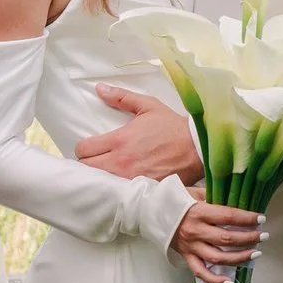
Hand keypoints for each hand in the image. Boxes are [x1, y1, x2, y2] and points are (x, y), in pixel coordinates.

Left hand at [76, 86, 203, 183]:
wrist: (198, 148)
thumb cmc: (173, 127)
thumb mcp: (148, 106)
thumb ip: (122, 97)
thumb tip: (99, 88)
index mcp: (119, 139)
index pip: (84, 149)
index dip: (83, 148)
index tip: (90, 148)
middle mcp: (121, 161)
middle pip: (86, 169)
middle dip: (87, 164)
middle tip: (96, 161)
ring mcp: (130, 179)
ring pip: (99, 183)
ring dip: (98, 178)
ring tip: (105, 173)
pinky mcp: (140, 190)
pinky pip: (118, 194)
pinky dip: (115, 190)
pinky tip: (119, 185)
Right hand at [171, 201, 262, 282]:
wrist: (151, 212)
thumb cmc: (176, 200)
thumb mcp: (194, 192)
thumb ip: (214, 197)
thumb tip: (237, 201)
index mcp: (199, 212)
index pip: (228, 216)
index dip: (247, 219)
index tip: (261, 219)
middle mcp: (195, 231)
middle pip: (227, 239)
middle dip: (249, 238)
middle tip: (263, 236)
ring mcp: (191, 246)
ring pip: (218, 258)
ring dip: (240, 257)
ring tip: (255, 253)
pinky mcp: (186, 256)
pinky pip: (201, 272)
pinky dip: (215, 280)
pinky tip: (230, 281)